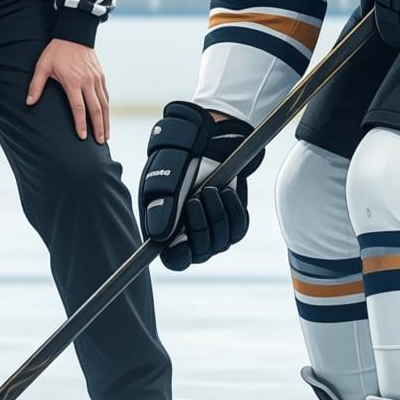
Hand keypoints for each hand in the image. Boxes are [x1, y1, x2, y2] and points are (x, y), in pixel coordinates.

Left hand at [26, 38, 109, 142]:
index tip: (83, 136)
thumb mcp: (43, 66)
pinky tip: (106, 117)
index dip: (81, 123)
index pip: (79, 107)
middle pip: (96, 109)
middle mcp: (87, 82)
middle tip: (100, 142)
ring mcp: (96, 79)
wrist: (74, 34)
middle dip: (98, 127)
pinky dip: (107, 107)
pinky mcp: (100, 76)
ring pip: (104, 104)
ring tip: (106, 135)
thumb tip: (29, 102)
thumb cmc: (56, 51)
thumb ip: (36, 85)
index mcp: (73, 82)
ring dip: (106, 120)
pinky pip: (106, 94)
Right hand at [139, 101, 260, 270]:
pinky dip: (234, 211)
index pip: (174, 259)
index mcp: (165, 227)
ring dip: (218, 216)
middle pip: (200, 253)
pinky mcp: (232, 219)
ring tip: (212, 189)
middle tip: (197, 198)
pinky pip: (239, 228)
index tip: (182, 242)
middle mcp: (189, 232)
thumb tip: (161, 238)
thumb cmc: (177, 157)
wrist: (205, 140)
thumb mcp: (163, 179)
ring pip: (221, 242)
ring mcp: (212, 227)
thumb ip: (161, 208)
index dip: (178, 256)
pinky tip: (226, 191)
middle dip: (201, 227)